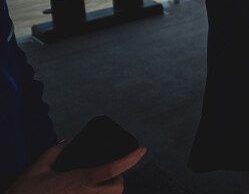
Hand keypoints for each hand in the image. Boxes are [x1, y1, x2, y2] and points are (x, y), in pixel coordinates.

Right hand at [8, 141, 146, 193]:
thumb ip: (58, 150)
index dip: (129, 159)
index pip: (110, 169)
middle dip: (119, 178)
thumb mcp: (39, 165)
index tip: (142, 149)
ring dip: (111, 190)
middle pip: (118, 188)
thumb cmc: (25, 190)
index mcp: (75, 180)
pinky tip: (91, 190)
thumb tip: (72, 140)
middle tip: (111, 172)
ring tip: (100, 183)